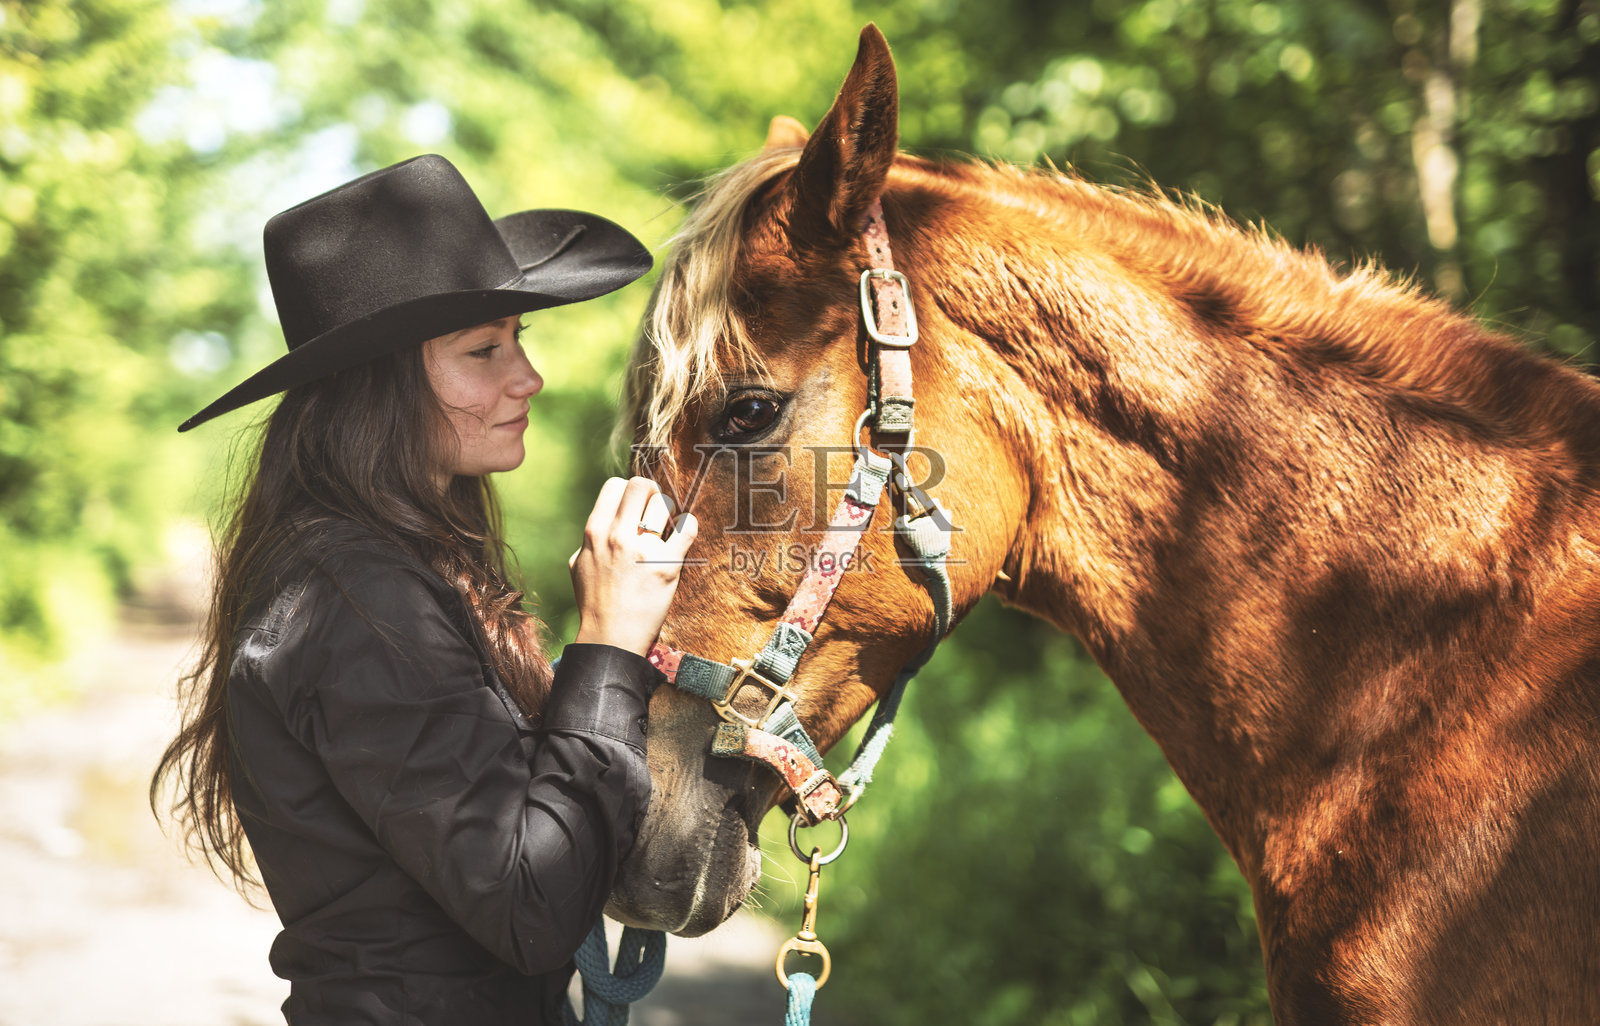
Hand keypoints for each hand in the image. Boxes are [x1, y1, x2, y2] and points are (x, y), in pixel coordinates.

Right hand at [569, 476, 698, 657]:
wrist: (610, 638)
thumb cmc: (594, 603)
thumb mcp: (580, 564)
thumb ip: (591, 538)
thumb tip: (605, 519)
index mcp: (594, 533)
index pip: (615, 485)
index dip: (627, 490)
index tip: (634, 503)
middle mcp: (617, 536)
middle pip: (641, 486)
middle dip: (651, 492)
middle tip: (655, 507)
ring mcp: (643, 550)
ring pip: (664, 504)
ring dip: (667, 512)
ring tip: (666, 526)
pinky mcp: (667, 565)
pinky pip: (687, 528)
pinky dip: (689, 525)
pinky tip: (684, 531)